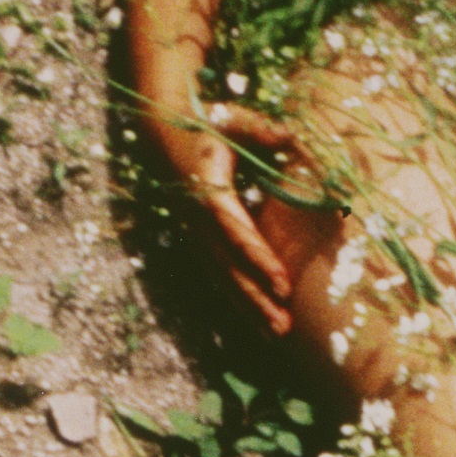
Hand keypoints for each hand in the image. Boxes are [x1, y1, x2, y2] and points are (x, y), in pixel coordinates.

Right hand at [152, 101, 315, 336]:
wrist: (163, 134)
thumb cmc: (208, 124)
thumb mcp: (235, 122)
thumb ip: (264, 131)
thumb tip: (291, 136)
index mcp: (207, 191)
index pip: (235, 232)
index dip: (258, 258)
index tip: (282, 282)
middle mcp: (198, 219)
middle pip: (229, 266)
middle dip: (256, 297)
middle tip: (282, 325)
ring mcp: (196, 233)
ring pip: (223, 277)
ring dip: (250, 307)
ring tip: (277, 334)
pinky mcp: (199, 241)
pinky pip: (220, 275)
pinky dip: (240, 300)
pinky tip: (260, 323)